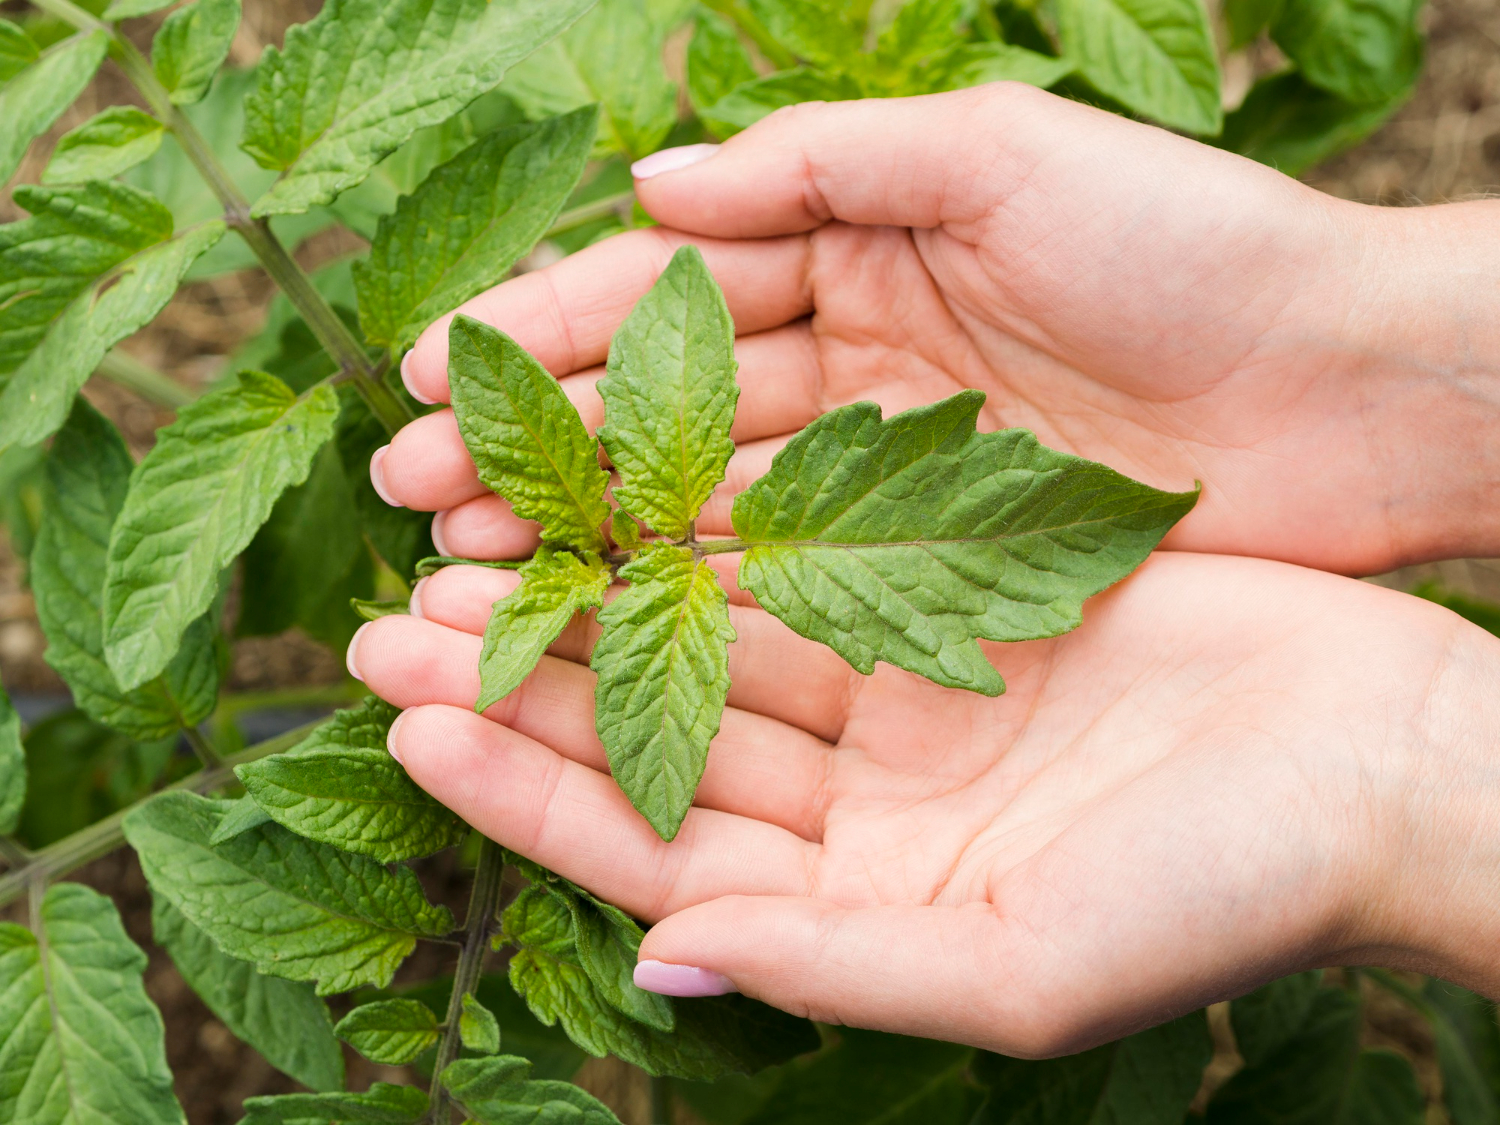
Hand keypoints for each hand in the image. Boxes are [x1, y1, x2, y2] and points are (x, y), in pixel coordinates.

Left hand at [348, 552, 1499, 1053]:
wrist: (1379, 758)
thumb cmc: (1227, 887)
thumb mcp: (1025, 964)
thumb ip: (837, 970)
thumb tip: (668, 969)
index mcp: (854, 901)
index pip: (649, 850)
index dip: (526, 788)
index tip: (415, 722)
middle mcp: (857, 801)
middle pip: (651, 732)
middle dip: (526, 673)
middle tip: (396, 612)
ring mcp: (899, 698)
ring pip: (705, 638)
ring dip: (599, 590)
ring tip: (475, 537)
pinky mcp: (949, 607)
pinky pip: (799, 563)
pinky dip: (714, 529)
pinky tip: (629, 489)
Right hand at [383, 83, 1499, 576]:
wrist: (1352, 394)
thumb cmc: (1192, 251)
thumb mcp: (1006, 153)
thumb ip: (828, 159)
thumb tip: (651, 181)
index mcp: (861, 252)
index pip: (668, 294)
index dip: (549, 331)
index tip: (430, 372)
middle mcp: (856, 368)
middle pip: (660, 413)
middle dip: (534, 449)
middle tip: (410, 496)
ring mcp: (889, 477)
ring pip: (705, 508)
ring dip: (585, 537)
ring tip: (466, 569)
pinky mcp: (935, 573)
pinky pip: (788, 586)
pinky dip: (692, 601)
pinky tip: (598, 624)